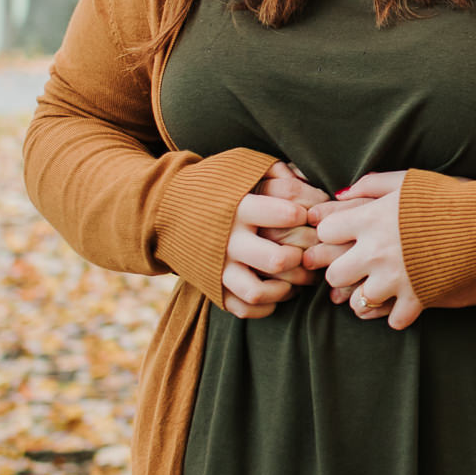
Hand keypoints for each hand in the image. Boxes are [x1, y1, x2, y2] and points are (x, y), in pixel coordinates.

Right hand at [222, 162, 329, 320]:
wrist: (165, 206)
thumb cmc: (215, 185)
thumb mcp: (241, 166)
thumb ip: (277, 171)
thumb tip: (310, 185)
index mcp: (238, 207)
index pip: (285, 215)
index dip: (306, 216)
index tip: (307, 215)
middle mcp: (227, 240)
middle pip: (276, 260)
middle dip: (301, 257)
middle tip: (307, 251)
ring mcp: (218, 268)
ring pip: (257, 291)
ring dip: (285, 288)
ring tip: (294, 277)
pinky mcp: (213, 287)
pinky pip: (242, 308)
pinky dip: (265, 306)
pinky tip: (277, 291)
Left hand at [307, 169, 421, 330]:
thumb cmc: (447, 196)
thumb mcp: (407, 180)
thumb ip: (370, 184)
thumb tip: (338, 195)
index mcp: (369, 219)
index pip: (325, 232)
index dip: (333, 233)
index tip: (345, 235)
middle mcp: (375, 251)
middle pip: (334, 274)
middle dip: (342, 271)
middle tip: (356, 268)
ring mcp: (395, 278)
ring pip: (359, 302)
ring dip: (367, 297)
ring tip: (380, 288)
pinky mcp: (417, 298)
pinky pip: (394, 320)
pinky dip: (398, 315)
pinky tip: (405, 303)